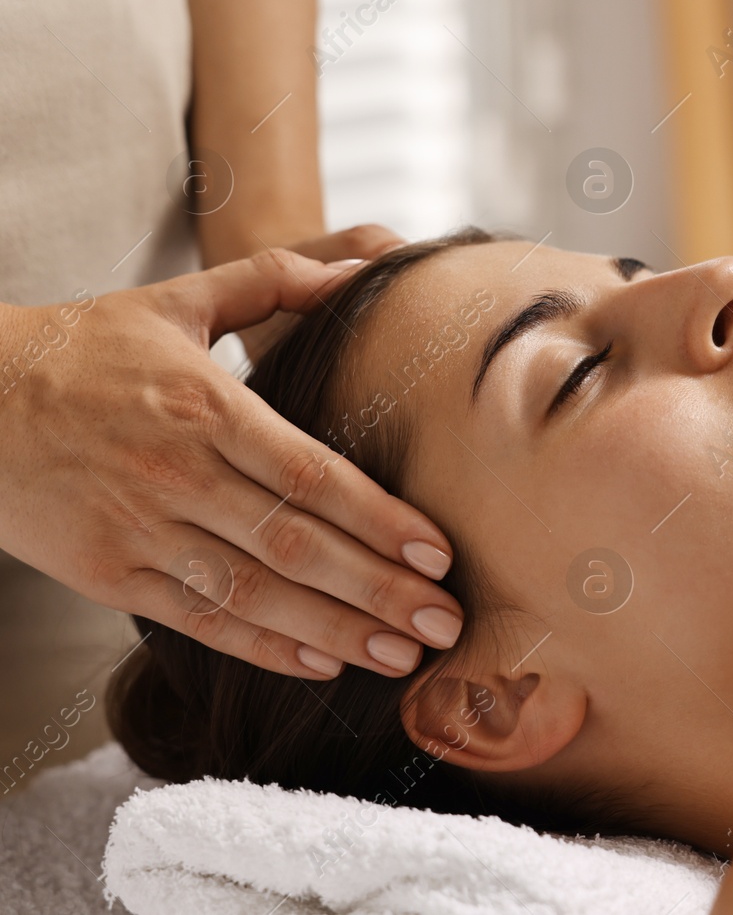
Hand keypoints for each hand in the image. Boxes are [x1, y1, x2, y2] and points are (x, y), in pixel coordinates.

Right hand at [0, 248, 461, 678]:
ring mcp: (140, 530)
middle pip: (294, 544)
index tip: (440, 554)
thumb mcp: (177, 301)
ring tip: (402, 656)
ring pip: (252, 594)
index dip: (380, 519)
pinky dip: (263, 649)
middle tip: (445, 624)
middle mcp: (177, 474)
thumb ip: (275, 282)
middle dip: (377, 591)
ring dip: (334, 632)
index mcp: (205, 406)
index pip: (310, 474)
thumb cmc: (85, 348)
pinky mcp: (108, 575)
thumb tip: (365, 268)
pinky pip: (197, 622)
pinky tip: (323, 666)